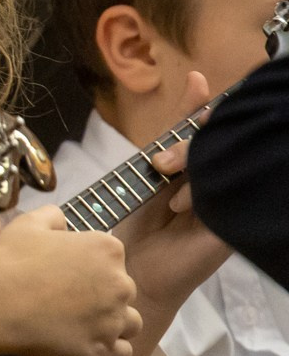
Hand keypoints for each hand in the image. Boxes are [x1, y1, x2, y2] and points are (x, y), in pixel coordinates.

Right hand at [0, 210, 136, 355]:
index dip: (89, 264)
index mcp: (107, 249)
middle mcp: (120, 283)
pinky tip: (85, 343)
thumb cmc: (7, 261)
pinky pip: (123, 352)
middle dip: (102, 294)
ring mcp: (114, 320)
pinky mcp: (103, 351)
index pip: (112, 257)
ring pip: (129, 322)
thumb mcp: (27, 224)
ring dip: (111, 323)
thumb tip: (62, 222)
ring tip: (79, 324)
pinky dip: (109, 349)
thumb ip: (53, 217)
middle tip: (67, 299)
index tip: (65, 272)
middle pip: (123, 289)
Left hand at [113, 80, 232, 355]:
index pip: (212, 125)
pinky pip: (227, 195)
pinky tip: (179, 208)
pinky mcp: (230, 227)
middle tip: (159, 161)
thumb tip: (196, 80)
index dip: (207, 105)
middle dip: (191, 141)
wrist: (125, 274)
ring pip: (224, 162)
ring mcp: (226, 201)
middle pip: (220, 141)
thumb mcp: (142, 172)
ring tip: (164, 186)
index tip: (197, 82)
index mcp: (198, 166)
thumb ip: (166, 135)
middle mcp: (216, 180)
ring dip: (192, 167)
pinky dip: (200, 195)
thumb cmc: (129, 225)